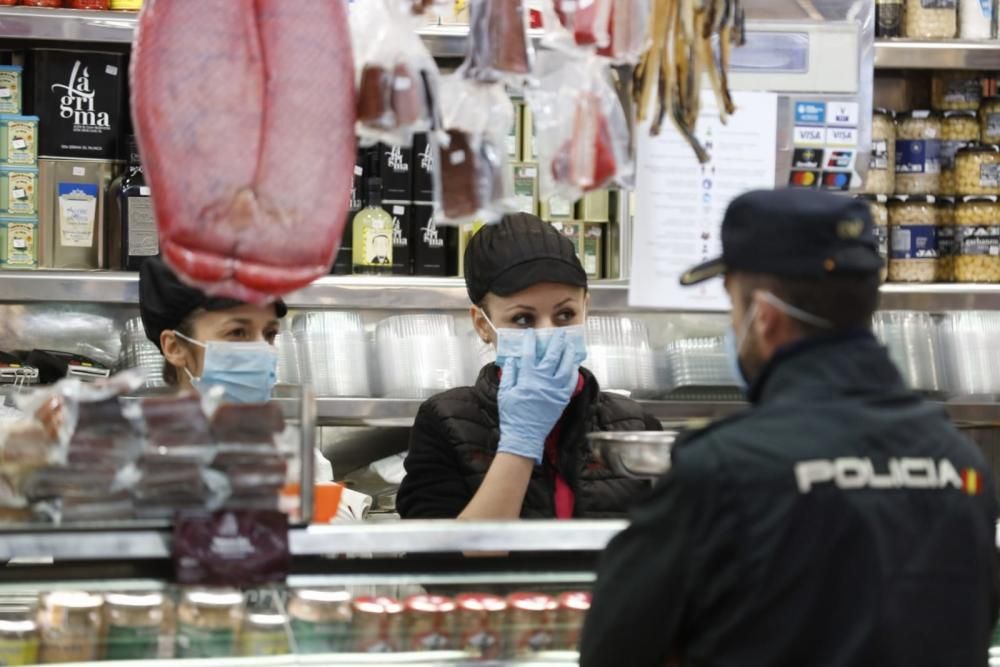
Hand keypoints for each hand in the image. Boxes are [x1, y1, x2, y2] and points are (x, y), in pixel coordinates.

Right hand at [497, 329, 578, 463]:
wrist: (524, 436)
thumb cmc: (512, 415)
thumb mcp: (505, 393)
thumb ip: (509, 374)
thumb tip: (512, 360)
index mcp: (527, 378)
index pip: (529, 353)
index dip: (530, 341)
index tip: (531, 334)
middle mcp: (543, 381)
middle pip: (552, 355)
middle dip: (556, 342)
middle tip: (559, 334)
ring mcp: (555, 389)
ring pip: (566, 366)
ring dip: (568, 353)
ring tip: (569, 344)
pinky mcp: (562, 398)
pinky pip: (571, 381)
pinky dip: (573, 371)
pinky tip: (573, 364)